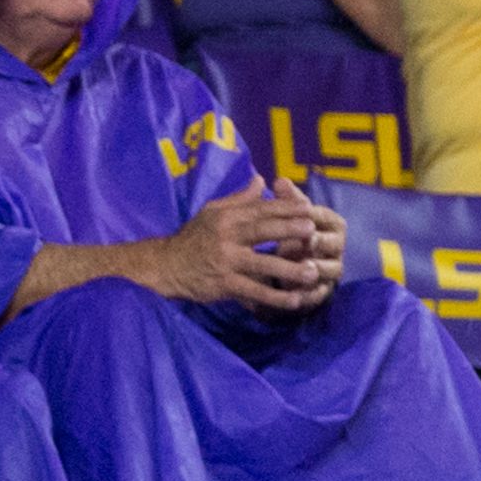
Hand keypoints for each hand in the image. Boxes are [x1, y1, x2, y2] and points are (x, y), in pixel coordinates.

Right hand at [158, 183, 336, 313]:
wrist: (166, 266)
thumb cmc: (194, 237)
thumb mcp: (211, 212)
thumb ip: (239, 199)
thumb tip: (262, 180)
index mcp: (225, 217)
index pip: (258, 209)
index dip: (284, 208)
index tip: (308, 208)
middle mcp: (226, 237)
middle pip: (262, 231)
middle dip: (289, 230)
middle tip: (313, 230)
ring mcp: (226, 261)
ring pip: (262, 264)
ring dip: (289, 269)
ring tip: (313, 271)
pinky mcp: (225, 284)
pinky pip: (254, 291)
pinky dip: (274, 297)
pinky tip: (294, 300)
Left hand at [258, 177, 344, 304]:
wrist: (289, 263)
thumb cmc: (290, 231)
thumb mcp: (286, 214)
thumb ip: (285, 199)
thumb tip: (279, 180)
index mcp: (330, 224)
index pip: (326, 217)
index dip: (314, 215)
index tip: (301, 214)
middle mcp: (336, 247)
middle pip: (334, 244)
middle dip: (320, 241)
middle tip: (306, 240)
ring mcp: (331, 270)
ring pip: (332, 270)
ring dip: (318, 268)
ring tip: (304, 267)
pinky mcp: (322, 291)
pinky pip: (320, 294)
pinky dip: (310, 294)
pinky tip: (296, 294)